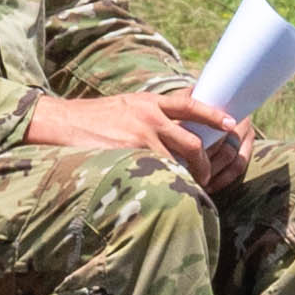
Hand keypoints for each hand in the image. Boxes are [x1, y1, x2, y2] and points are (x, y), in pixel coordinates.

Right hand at [27, 88, 249, 184]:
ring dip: (186, 177)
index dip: (214, 114)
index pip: (191, 104)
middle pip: (191, 140)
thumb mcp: (126, 105)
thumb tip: (173, 123)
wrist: (62, 121)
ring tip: (189, 190)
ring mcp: (140, 135)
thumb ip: (151, 112)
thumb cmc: (93, 117)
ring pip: (177, 160)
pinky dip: (165, 182)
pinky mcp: (128, 153)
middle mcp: (149, 116)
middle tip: (208, 175)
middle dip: (204, 160)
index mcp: (150, 101)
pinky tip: (166, 193)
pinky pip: (156, 171)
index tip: (232, 125)